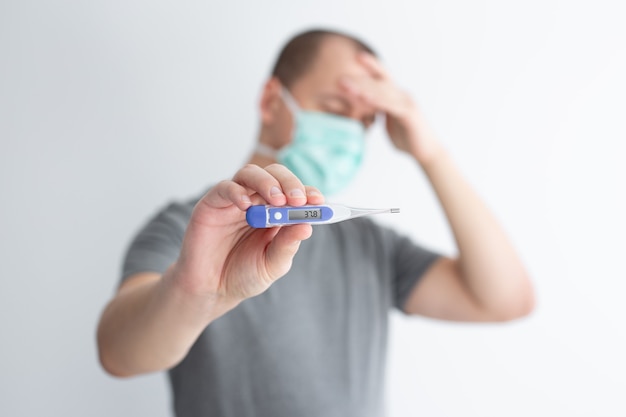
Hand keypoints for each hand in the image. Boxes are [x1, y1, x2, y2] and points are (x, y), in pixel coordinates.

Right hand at [170, 164, 323, 302]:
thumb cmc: (243, 275)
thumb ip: (287, 246)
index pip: (295, 193)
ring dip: (267, 182)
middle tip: (297, 199)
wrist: (211, 290)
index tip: (319, 201)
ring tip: (277, 201)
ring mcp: (235, 200)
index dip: (308, 193)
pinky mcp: (213, 203)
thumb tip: (307, 226)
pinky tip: (247, 207)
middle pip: (275, 175)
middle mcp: (257, 201)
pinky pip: (225, 187)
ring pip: (251, 173)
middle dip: (290, 183)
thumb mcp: (272, 265)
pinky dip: (237, 192)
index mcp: (277, 214)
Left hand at [339, 52, 442, 164]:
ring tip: (346, 87)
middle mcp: (402, 95)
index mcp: (397, 96)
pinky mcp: (409, 113)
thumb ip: (380, 113)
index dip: (371, 65)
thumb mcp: (389, 122)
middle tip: (339, 79)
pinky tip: (364, 98)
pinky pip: (390, 105)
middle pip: (378, 83)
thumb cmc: (408, 138)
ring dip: (363, 88)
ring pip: (382, 92)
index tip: (355, 57)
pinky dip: (377, 101)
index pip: (383, 76)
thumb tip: (365, 112)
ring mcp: (406, 102)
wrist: (427, 151)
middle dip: (359, 80)